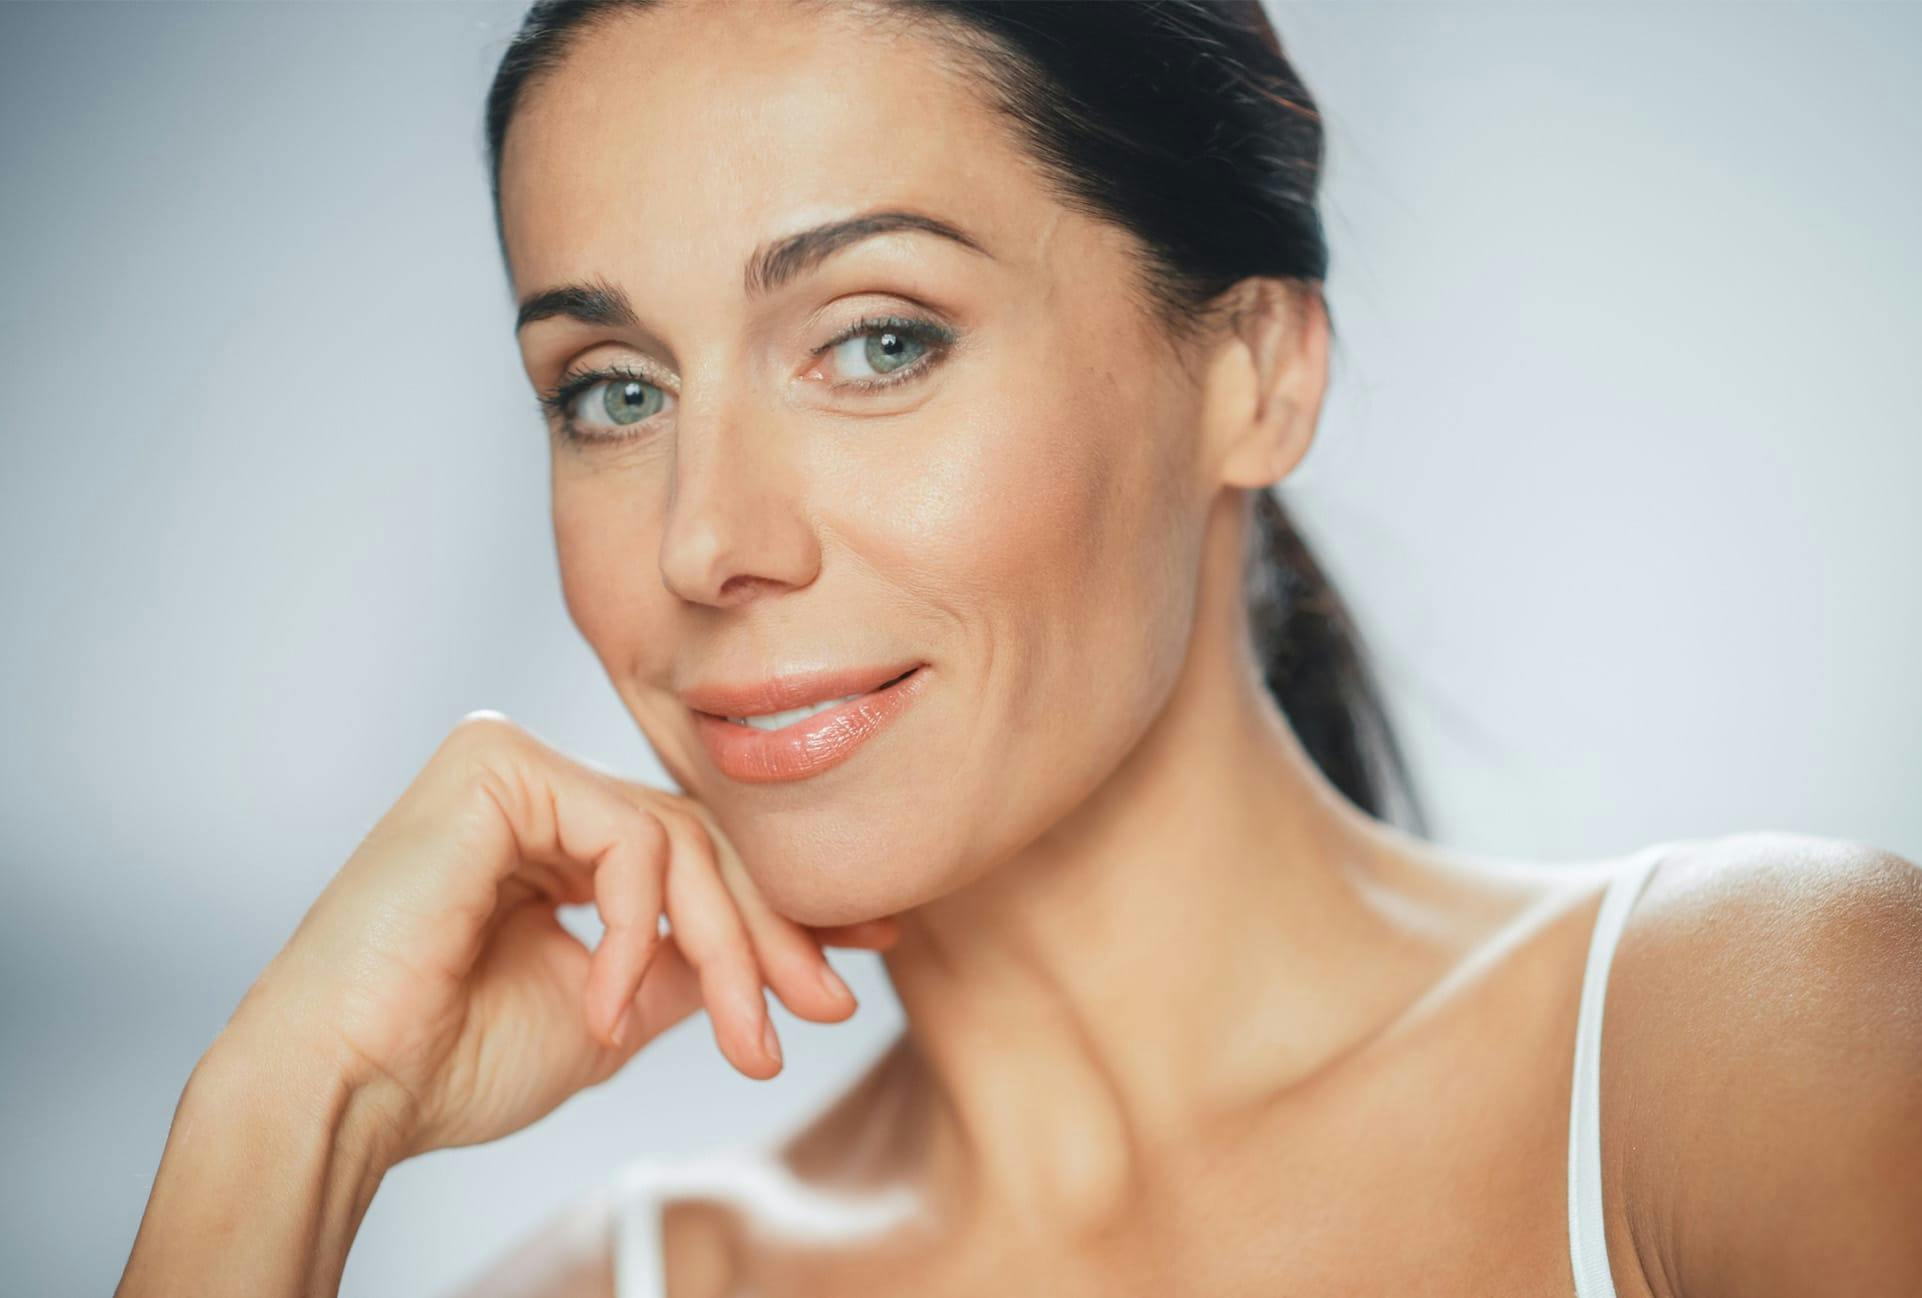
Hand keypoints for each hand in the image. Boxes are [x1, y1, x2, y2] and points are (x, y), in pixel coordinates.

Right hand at [219, 711, 898, 1162]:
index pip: (693, 856)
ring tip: (741, 1038)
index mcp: (552, 837)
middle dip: (773, 934)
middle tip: (824, 1007)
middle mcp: (534, 787)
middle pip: (700, 844)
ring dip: (727, 947)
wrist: (352, 1087)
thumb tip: (796, 952)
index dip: (778, 913)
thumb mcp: (616, 1007)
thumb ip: (690, 962)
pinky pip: (629, 838)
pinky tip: (611, 1007)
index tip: (852, 964)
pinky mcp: (496, 764)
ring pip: (679, 841)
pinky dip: (640, 930)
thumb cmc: (454, 1060)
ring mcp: (513, 767)